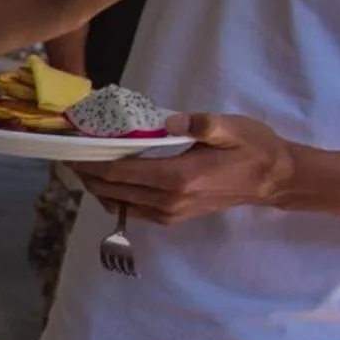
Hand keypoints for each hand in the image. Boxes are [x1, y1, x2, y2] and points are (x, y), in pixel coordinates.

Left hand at [72, 113, 295, 223]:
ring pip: (116, 203)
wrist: (273, 180)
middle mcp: (167, 201)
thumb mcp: (232, 128)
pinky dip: (112, 195)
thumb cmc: (253, 148)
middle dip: (84, 173)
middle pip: (110, 190)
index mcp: (177, 178)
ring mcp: (168, 213)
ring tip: (82, 164)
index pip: (118, 173)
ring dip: (95, 185)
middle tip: (67, 153)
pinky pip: (130, 209)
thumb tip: (169, 122)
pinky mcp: (170, 218)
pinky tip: (106, 179)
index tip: (69, 148)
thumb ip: (201, 125)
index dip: (88, 162)